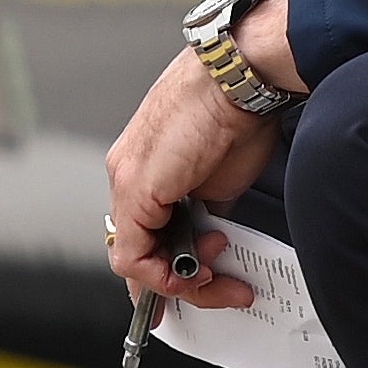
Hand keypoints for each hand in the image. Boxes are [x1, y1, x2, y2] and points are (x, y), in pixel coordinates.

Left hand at [101, 0, 297, 309]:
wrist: (240, 77)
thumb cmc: (237, 111)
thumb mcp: (221, 178)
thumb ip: (207, 210)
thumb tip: (211, 235)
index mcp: (144, 167)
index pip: (141, 233)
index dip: (163, 270)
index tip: (195, 284)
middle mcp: (127, 173)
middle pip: (135, 250)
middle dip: (177, 284)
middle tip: (217, 289)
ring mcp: (127, 180)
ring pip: (133, 257)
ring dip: (182, 280)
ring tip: (221, 274)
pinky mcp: (135, 188)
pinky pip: (133, 254)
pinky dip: (165, 275)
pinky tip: (200, 270)